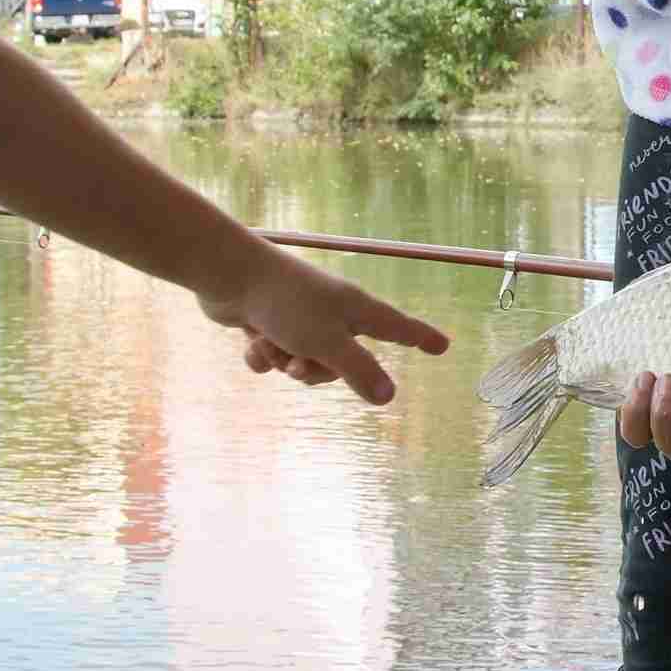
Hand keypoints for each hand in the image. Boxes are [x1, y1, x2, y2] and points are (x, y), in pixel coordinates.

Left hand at [198, 243, 448, 402]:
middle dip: (317, 372)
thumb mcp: (327, 343)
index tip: (443, 345)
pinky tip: (251, 341)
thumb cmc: (285, 304)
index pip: (399, 327)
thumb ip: (359, 371)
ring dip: (285, 362)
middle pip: (342, 361)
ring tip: (269, 344)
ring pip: (304, 362)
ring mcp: (300, 316)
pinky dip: (263, 354)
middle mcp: (332, 311)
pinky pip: (275, 355)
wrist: (227, 273)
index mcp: (356, 309)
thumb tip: (389, 397)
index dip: (421, 338)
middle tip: (298, 363)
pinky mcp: (271, 321)